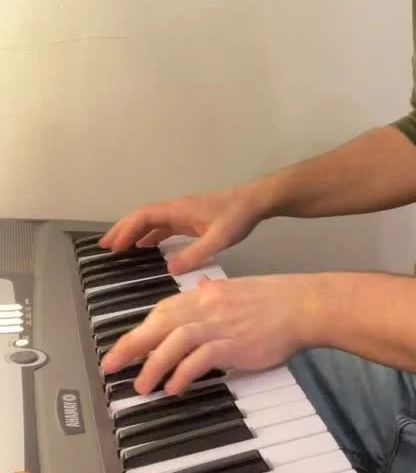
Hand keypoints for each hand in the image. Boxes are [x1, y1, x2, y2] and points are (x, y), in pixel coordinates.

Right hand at [98, 185, 267, 274]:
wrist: (255, 202)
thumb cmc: (237, 217)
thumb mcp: (218, 239)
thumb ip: (195, 254)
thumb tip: (169, 269)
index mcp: (179, 210)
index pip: (144, 217)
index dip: (126, 230)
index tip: (112, 246)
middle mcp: (177, 209)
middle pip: (142, 217)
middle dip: (122, 230)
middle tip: (104, 247)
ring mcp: (183, 213)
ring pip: (151, 221)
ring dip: (134, 232)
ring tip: (118, 248)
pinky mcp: (190, 219)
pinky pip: (163, 226)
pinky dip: (149, 235)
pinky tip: (146, 247)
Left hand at [100, 273, 325, 395]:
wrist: (302, 305)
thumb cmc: (274, 300)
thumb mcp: (236, 290)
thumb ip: (213, 293)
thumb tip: (197, 289)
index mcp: (206, 294)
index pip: (163, 310)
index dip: (140, 329)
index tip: (124, 346)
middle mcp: (207, 306)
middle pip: (159, 323)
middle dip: (131, 346)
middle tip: (111, 366)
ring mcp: (220, 324)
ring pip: (174, 341)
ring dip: (153, 365)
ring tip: (141, 387)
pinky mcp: (234, 343)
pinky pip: (200, 359)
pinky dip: (183, 374)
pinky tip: (174, 387)